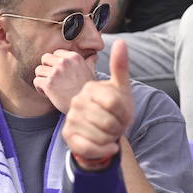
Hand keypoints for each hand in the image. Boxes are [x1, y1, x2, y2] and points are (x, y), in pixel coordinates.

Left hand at [34, 49, 96, 113]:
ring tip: (50, 86)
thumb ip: (89, 62)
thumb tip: (93, 56)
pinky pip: (36, 81)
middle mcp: (64, 62)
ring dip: (42, 78)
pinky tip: (48, 93)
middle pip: (45, 58)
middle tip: (52, 78)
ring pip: (38, 70)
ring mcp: (55, 72)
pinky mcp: (49, 84)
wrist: (84, 105)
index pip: (56, 53)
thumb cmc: (87, 90)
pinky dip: (40, 88)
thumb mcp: (91, 73)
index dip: (56, 62)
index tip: (60, 72)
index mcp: (74, 57)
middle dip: (47, 67)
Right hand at [62, 39, 133, 167]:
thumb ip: (120, 67)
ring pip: (101, 136)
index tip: (123, 114)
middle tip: (116, 126)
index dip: (125, 113)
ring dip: (112, 139)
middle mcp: (76, 101)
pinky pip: (90, 148)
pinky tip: (107, 146)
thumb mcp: (122, 90)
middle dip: (118, 128)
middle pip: (109, 122)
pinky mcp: (67, 136)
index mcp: (90, 87)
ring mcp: (71, 118)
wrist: (107, 132)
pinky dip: (104, 151)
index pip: (114, 103)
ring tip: (109, 134)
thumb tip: (120, 41)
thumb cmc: (116, 110)